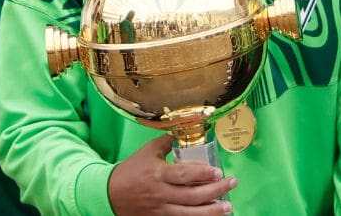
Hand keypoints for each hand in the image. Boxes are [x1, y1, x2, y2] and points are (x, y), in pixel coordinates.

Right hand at [107, 135, 236, 214]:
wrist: (109, 194)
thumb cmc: (130, 171)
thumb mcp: (147, 152)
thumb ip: (167, 143)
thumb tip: (184, 131)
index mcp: (157, 174)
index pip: (184, 175)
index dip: (203, 173)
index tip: (219, 172)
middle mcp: (160, 194)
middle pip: (192, 196)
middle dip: (215, 191)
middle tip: (232, 184)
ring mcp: (160, 210)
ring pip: (189, 214)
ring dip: (211, 211)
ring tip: (228, 207)